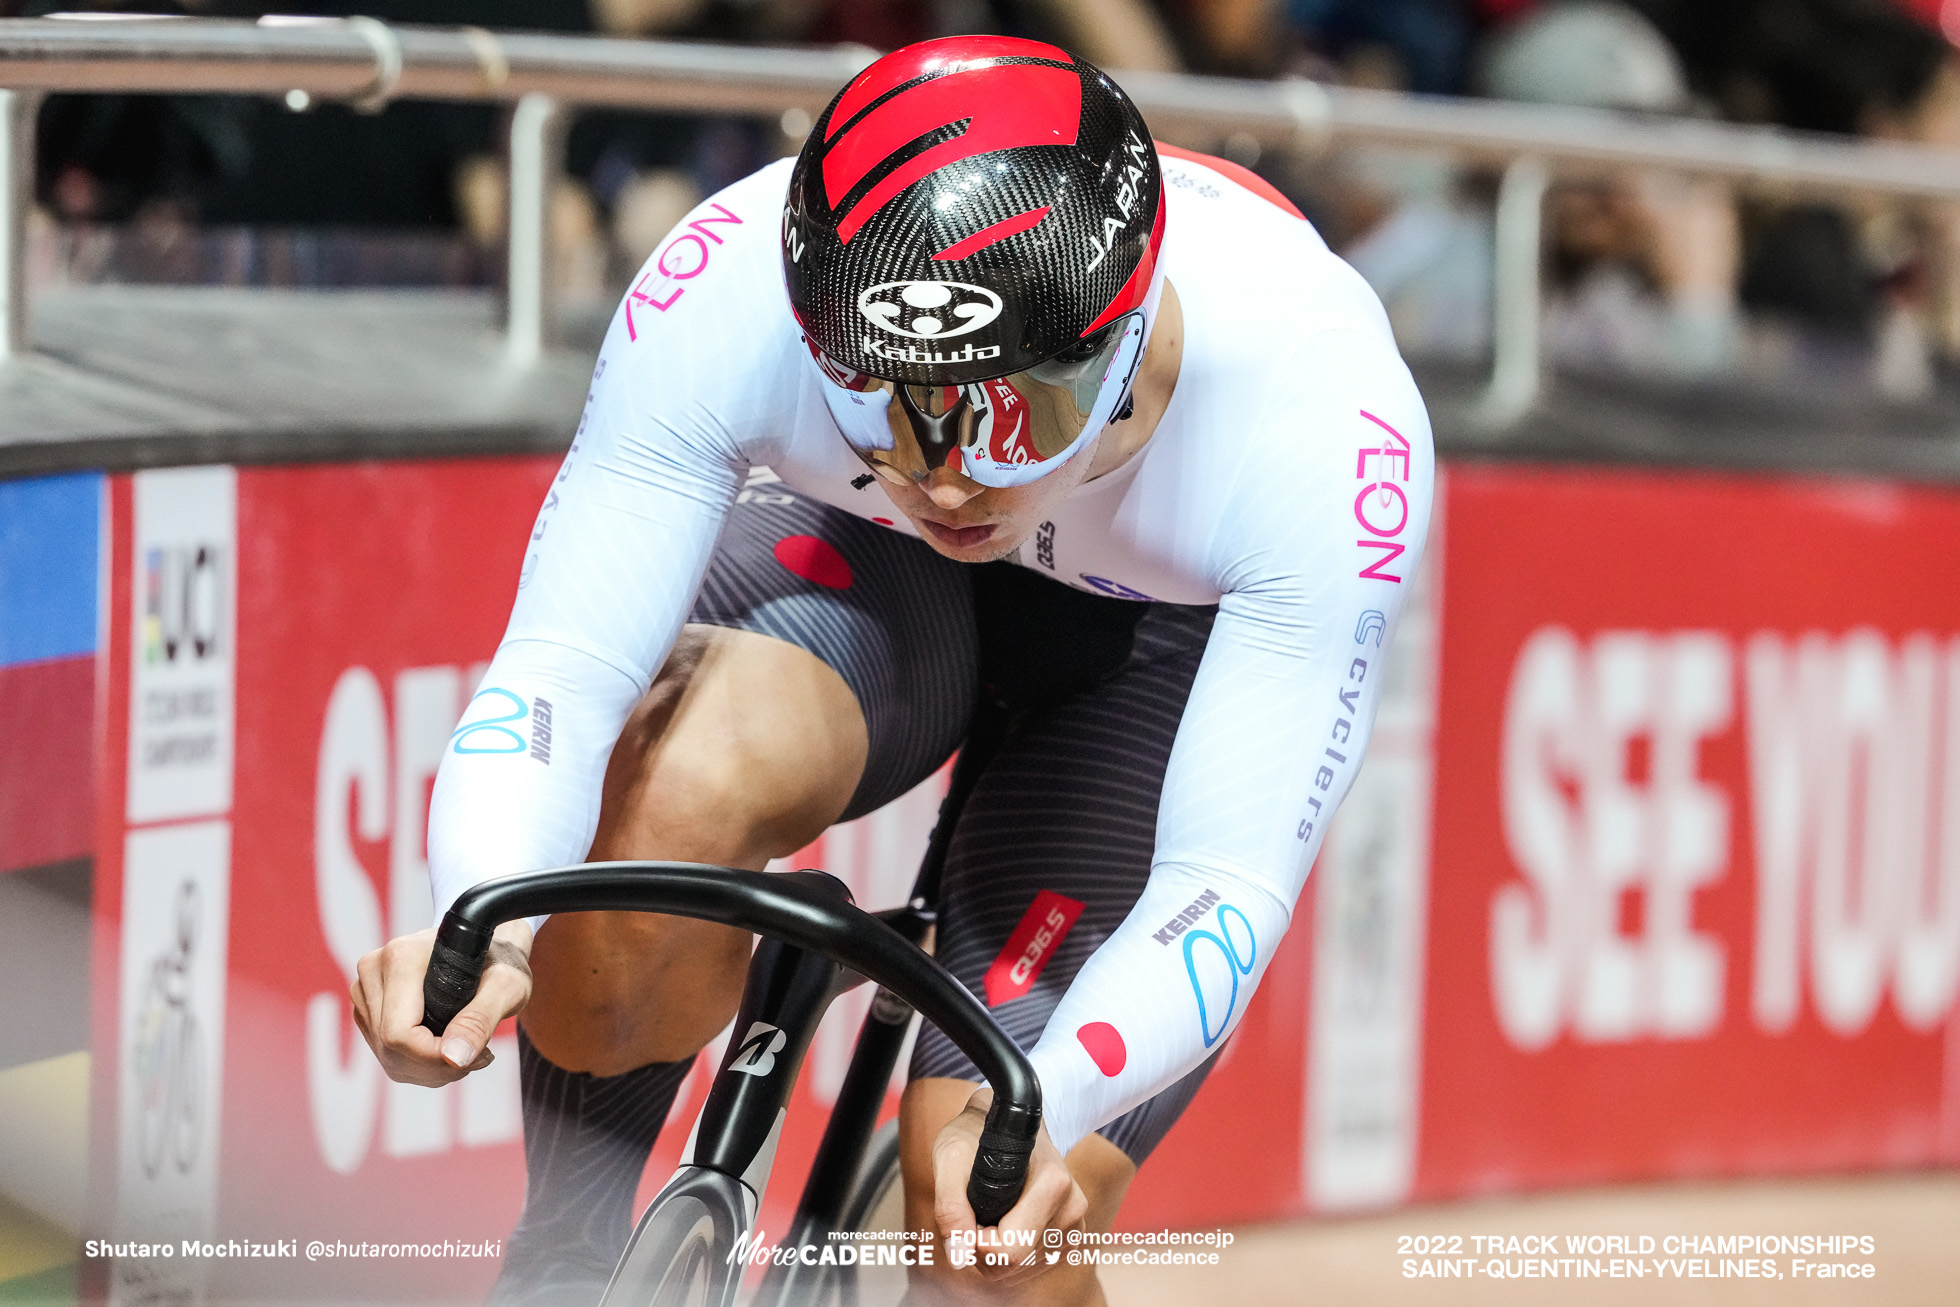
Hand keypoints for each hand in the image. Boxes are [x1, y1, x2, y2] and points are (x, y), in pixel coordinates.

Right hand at [351, 920, 533, 1086]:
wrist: (488, 951)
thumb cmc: (500, 963)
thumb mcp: (507, 986)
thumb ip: (481, 1020)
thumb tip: (455, 1058)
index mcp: (401, 956)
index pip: (399, 1033)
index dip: (434, 1057)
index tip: (473, 1055)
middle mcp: (374, 969)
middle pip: (390, 1048)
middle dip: (437, 1065)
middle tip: (479, 1056)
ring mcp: (366, 989)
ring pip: (387, 1056)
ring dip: (430, 1068)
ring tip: (467, 1050)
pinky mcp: (368, 1007)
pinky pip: (386, 1054)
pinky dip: (419, 1064)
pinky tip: (447, 1048)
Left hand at [930, 1087, 1084, 1286]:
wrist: (1006, 1120)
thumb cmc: (976, 1134)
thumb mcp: (951, 1157)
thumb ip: (950, 1206)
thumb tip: (958, 1256)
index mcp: (1053, 1185)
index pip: (1009, 1250)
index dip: (975, 1242)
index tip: (966, 1214)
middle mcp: (1072, 1207)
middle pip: (1014, 1263)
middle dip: (983, 1248)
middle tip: (973, 1210)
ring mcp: (1074, 1223)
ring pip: (1022, 1269)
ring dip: (995, 1250)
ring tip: (990, 1208)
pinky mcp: (1070, 1236)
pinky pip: (1031, 1265)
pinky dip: (1010, 1251)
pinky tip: (1004, 1220)